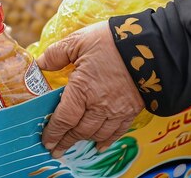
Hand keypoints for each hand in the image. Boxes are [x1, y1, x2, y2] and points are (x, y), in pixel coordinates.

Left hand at [37, 21, 144, 157]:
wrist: (151, 45)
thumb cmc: (112, 41)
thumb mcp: (78, 40)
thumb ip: (56, 54)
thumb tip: (39, 64)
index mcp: (82, 89)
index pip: (64, 119)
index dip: (54, 132)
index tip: (46, 140)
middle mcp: (99, 105)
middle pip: (79, 130)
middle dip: (65, 141)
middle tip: (55, 149)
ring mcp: (117, 110)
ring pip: (97, 134)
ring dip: (84, 141)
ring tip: (74, 145)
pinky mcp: (132, 109)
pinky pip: (118, 131)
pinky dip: (107, 140)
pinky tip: (100, 144)